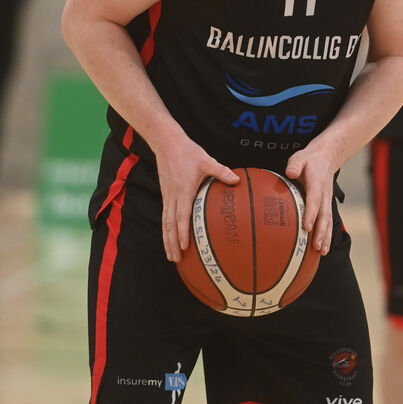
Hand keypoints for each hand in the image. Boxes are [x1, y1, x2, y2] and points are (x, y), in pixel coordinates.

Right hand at [153, 131, 238, 261]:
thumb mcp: (207, 161)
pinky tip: (169, 239)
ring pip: (165, 224)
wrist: (167, 143)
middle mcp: (173, 197)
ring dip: (167, 241)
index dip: (183, 232)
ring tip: (171, 256)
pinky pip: (165, 216)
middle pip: (170, 226)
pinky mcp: (166, 195)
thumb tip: (237, 180)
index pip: (182, 216)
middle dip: (172, 244)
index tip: (185, 246)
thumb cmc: (188, 152)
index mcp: (183, 191)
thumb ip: (221, 172)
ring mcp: (167, 197)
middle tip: (176, 260)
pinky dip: (166, 231)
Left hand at [285, 140, 339, 255]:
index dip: (311, 214)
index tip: (307, 227)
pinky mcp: (326, 205)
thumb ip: (295, 165)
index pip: (314, 201)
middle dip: (321, 232)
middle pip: (323, 216)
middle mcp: (324, 194)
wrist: (328, 156)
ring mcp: (327, 200)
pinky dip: (327, 235)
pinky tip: (323, 248)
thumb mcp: (300, 157)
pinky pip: (328, 221)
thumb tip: (290, 173)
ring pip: (328, 221)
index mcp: (316, 183)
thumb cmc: (310, 159)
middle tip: (316, 247)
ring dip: (326, 237)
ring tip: (322, 252)